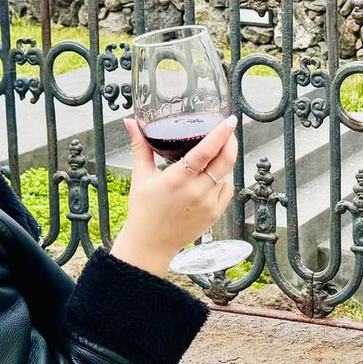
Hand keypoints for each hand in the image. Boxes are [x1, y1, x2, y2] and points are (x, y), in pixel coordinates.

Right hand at [111, 117, 239, 276]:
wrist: (150, 243)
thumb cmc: (144, 209)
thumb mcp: (140, 176)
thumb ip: (140, 147)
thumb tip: (131, 123)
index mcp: (176, 179)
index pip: (206, 151)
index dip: (220, 134)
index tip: (229, 120)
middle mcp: (195, 191)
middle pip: (225, 160)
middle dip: (231, 141)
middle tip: (228, 130)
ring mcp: (208, 204)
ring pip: (226, 173)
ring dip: (222, 162)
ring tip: (210, 159)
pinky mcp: (215, 214)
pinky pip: (227, 189)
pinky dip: (222, 181)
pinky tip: (209, 180)